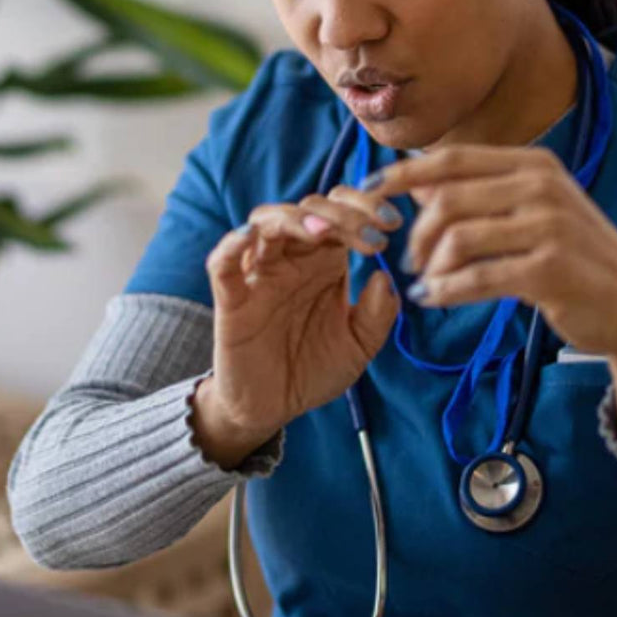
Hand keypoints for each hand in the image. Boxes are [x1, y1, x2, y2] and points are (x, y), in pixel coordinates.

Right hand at [192, 186, 403, 467]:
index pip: (341, 214)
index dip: (365, 208)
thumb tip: (384, 276)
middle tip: (372, 238)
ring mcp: (259, 276)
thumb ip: (377, 315)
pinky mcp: (231, 301)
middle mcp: (292, 260)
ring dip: (294, 218)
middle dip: (342, 214)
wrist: (272, 409)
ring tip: (323, 230)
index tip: (393, 224)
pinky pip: (222, 264)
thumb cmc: (314, 370)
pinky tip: (249, 236)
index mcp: (324, 263)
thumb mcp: (358, 347)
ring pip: (266, 222)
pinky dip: (231, 244)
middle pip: (309, 209)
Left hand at [364, 145, 616, 436]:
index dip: (401, 174)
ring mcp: (550, 226)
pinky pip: (475, 277)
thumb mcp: (532, 213)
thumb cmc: (575, 260)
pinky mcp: (550, 269)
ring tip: (427, 283)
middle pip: (446, 200)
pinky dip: (445, 290)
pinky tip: (434, 299)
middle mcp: (543, 186)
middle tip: (410, 262)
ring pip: (456, 239)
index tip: (369, 190)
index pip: (451, 159)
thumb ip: (478, 194)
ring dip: (429, 266)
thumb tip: (413, 177)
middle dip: (416, 234)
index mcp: (535, 164)